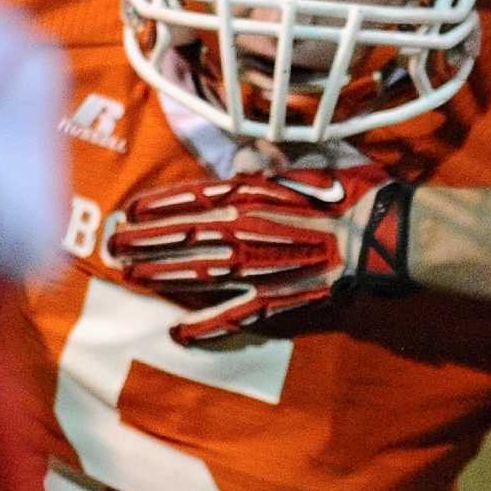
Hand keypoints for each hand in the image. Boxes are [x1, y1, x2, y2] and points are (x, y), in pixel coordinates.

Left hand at [106, 166, 415, 342]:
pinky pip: (231, 316)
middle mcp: (242, 231)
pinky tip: (176, 333)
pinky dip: (204, 328)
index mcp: (249, 195)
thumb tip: (245, 156)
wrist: (378, 235)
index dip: (154, 206)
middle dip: (142, 241)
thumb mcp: (305, 165)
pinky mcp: (273, 299)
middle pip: (180, 236)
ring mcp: (254, 268)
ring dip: (159, 275)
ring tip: (130, 276)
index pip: (188, 199)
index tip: (127, 210)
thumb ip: (269, 163)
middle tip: (112, 246)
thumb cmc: (347, 195)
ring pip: (194, 273)